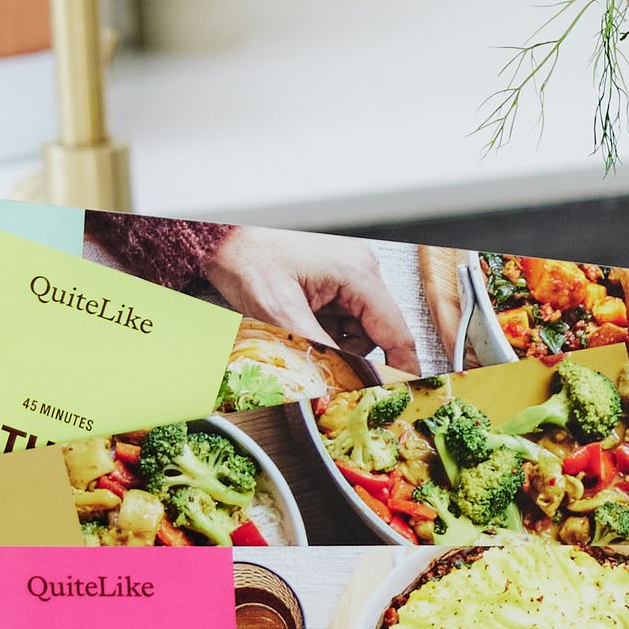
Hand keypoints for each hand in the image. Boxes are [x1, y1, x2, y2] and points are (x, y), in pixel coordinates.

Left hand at [196, 229, 427, 375]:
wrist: (224, 240)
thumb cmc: (247, 259)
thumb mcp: (281, 313)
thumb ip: (319, 349)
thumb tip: (343, 379)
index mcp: (358, 273)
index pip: (395, 330)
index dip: (401, 365)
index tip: (404, 388)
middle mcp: (360, 268)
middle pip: (376, 331)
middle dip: (349, 350)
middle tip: (317, 355)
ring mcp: (349, 271)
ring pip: (358, 326)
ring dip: (334, 338)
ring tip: (299, 329)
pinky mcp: (335, 276)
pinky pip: (342, 315)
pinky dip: (324, 326)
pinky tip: (301, 320)